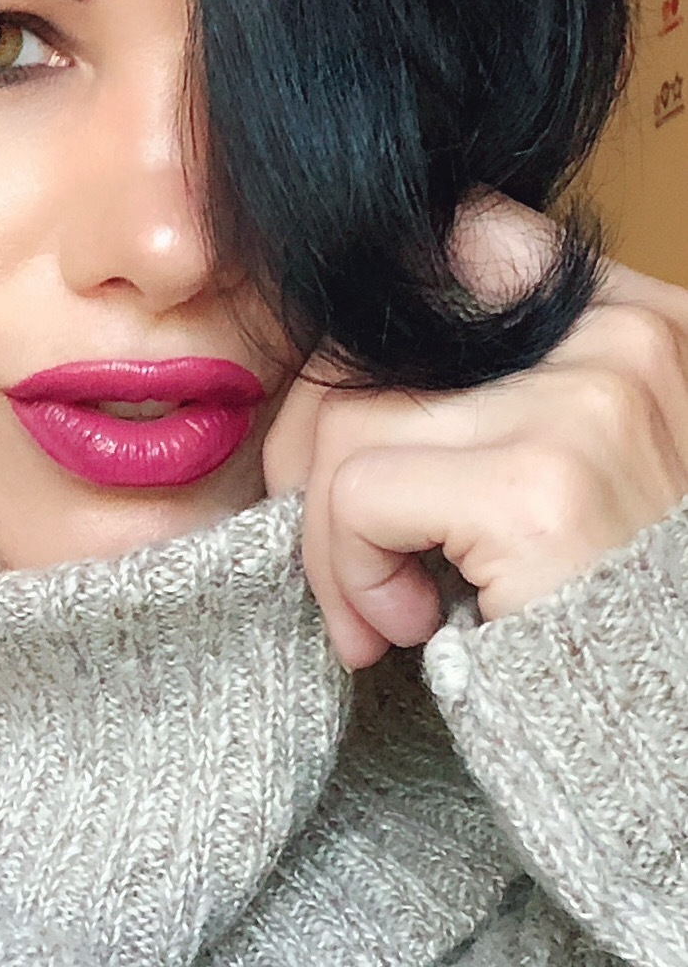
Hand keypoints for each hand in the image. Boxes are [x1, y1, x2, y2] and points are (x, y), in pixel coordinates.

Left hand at [263, 195, 687, 668]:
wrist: (667, 731)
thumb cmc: (600, 614)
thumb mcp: (564, 467)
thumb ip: (482, 400)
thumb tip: (323, 383)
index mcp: (634, 319)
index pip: (457, 235)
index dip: (368, 335)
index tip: (354, 442)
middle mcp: (621, 339)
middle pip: (374, 332)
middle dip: (314, 448)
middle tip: (340, 552)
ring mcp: (585, 404)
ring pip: (347, 420)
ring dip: (328, 538)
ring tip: (382, 612)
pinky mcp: (535, 488)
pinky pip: (356, 495)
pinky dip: (347, 573)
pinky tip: (403, 628)